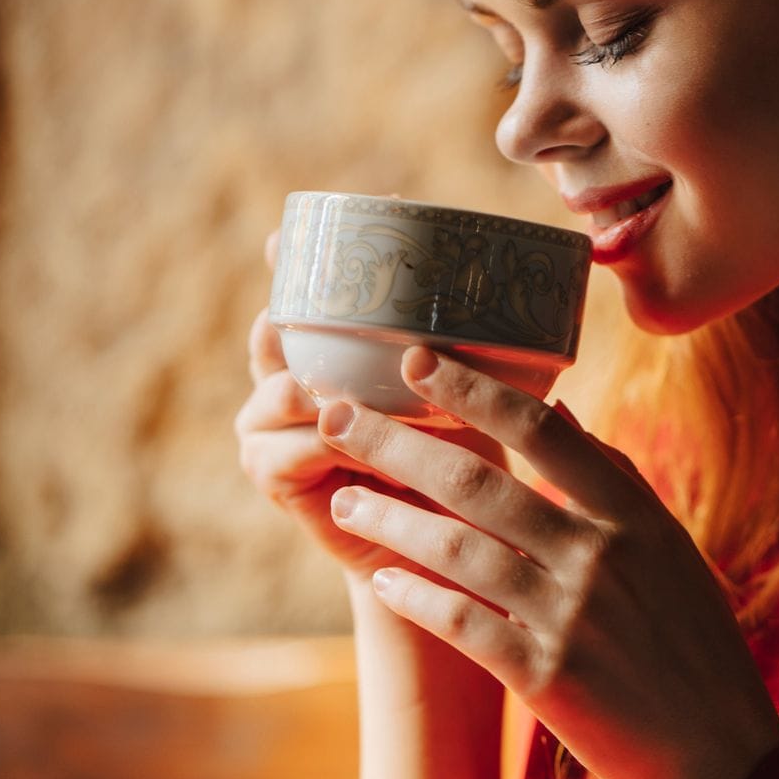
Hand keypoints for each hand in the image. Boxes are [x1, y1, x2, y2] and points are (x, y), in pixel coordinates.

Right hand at [233, 231, 492, 583]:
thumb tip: (507, 287)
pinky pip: (282, 454)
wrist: (447, 543)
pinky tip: (348, 446)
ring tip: (334, 395)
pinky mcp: (276, 476)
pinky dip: (318, 448)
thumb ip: (467, 350)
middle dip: (286, 318)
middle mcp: (291, 378)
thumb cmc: (464, 454)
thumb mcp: (466, 393)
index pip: (304, 295)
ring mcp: (273, 427)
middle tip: (305, 310)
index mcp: (333, 349)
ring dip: (308, 392)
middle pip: (272, 335)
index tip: (289, 235)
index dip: (295, 263)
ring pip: (274, 393)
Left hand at [319, 348, 778, 778]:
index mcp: (634, 516)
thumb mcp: (671, 548)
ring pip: (459, 549)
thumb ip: (615, 480)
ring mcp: (570, 616)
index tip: (418, 359)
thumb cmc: (693, 642)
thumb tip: (562, 410)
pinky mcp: (545, 676)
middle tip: (338, 416)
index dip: (475, 389)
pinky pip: (462, 623)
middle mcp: (601, 556)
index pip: (545, 431)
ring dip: (391, 519)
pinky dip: (416, 598)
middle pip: (482, 482)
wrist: (717, 748)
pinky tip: (382, 580)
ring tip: (346, 499)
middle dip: (399, 443)